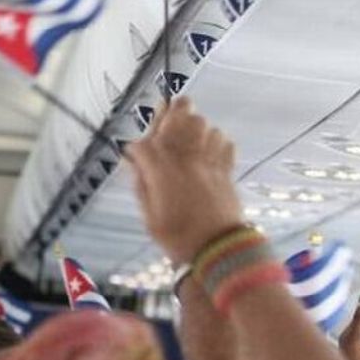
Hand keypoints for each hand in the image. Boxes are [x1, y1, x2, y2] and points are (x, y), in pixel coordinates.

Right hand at [124, 98, 242, 262]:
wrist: (218, 248)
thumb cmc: (180, 237)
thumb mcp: (149, 217)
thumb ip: (142, 186)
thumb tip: (136, 166)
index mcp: (161, 168)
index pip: (142, 143)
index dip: (135, 149)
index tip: (133, 158)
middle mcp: (185, 156)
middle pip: (180, 112)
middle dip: (171, 110)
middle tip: (166, 115)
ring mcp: (209, 159)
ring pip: (203, 123)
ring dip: (193, 126)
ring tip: (186, 138)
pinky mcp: (226, 168)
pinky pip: (225, 140)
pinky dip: (215, 141)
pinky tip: (207, 152)